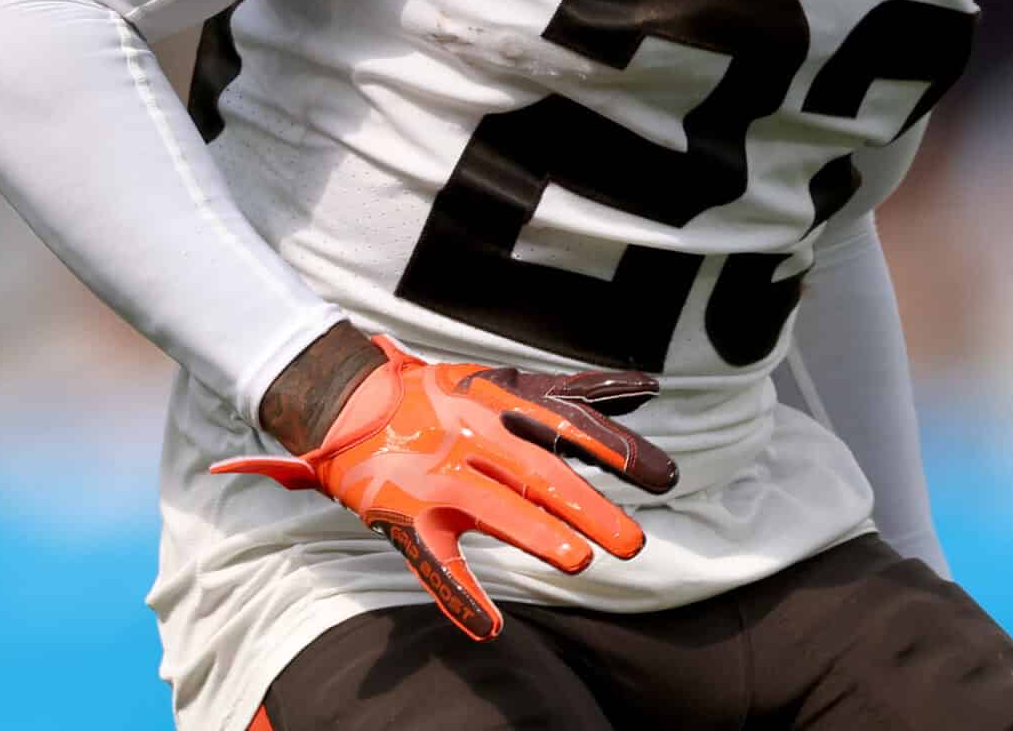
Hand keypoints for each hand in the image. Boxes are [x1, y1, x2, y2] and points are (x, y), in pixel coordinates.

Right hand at [214, 334, 677, 638]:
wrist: (349, 399)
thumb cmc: (445, 395)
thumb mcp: (511, 385)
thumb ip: (576, 393)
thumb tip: (648, 387)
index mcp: (502, 406)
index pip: (568, 427)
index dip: (615, 451)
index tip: (663, 478)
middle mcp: (472, 438)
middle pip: (539, 474)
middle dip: (588, 508)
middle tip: (633, 543)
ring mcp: (437, 477)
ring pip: (493, 510)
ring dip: (537, 537)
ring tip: (580, 562)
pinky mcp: (405, 516)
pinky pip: (434, 562)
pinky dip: (460, 597)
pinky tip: (489, 628)